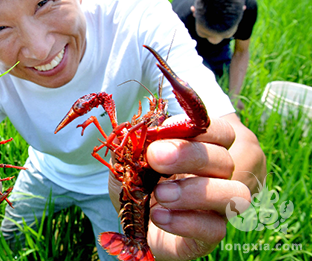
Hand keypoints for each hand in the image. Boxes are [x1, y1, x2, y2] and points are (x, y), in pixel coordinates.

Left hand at [107, 116, 251, 259]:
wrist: (131, 224)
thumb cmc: (137, 184)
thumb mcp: (130, 161)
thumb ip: (138, 146)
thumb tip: (140, 135)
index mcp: (202, 151)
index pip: (222, 133)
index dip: (200, 129)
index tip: (163, 132)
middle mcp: (217, 177)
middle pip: (225, 159)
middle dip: (189, 155)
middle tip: (154, 157)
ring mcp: (218, 207)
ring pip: (234, 195)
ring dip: (195, 191)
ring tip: (159, 193)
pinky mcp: (209, 235)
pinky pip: (215, 229)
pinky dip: (185, 222)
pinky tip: (157, 216)